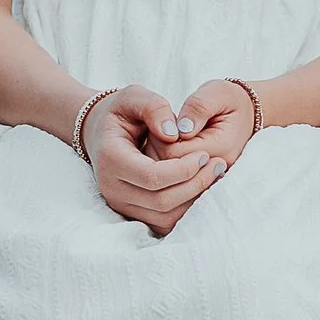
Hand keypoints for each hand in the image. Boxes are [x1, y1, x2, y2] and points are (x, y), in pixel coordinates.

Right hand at [86, 86, 225, 235]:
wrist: (101, 133)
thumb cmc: (122, 113)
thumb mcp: (134, 96)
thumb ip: (154, 107)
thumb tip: (173, 133)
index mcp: (111, 158)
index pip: (152, 176)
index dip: (184, 169)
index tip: (205, 154)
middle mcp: (111, 187)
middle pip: (161, 200)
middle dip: (196, 184)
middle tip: (218, 165)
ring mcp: (120, 204)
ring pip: (165, 216)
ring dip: (195, 199)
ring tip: (214, 175)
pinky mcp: (131, 213)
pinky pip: (164, 222)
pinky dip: (187, 209)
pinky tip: (201, 188)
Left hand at [152, 79, 258, 170]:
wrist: (249, 112)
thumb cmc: (231, 100)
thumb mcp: (217, 93)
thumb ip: (198, 108)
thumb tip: (181, 129)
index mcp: (221, 148)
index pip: (174, 153)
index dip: (160, 136)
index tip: (163, 120)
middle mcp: (217, 169)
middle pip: (169, 169)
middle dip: (157, 146)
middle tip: (160, 128)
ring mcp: (210, 176)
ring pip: (169, 177)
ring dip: (159, 155)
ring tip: (166, 136)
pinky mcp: (203, 178)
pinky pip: (177, 180)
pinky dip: (166, 163)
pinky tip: (169, 147)